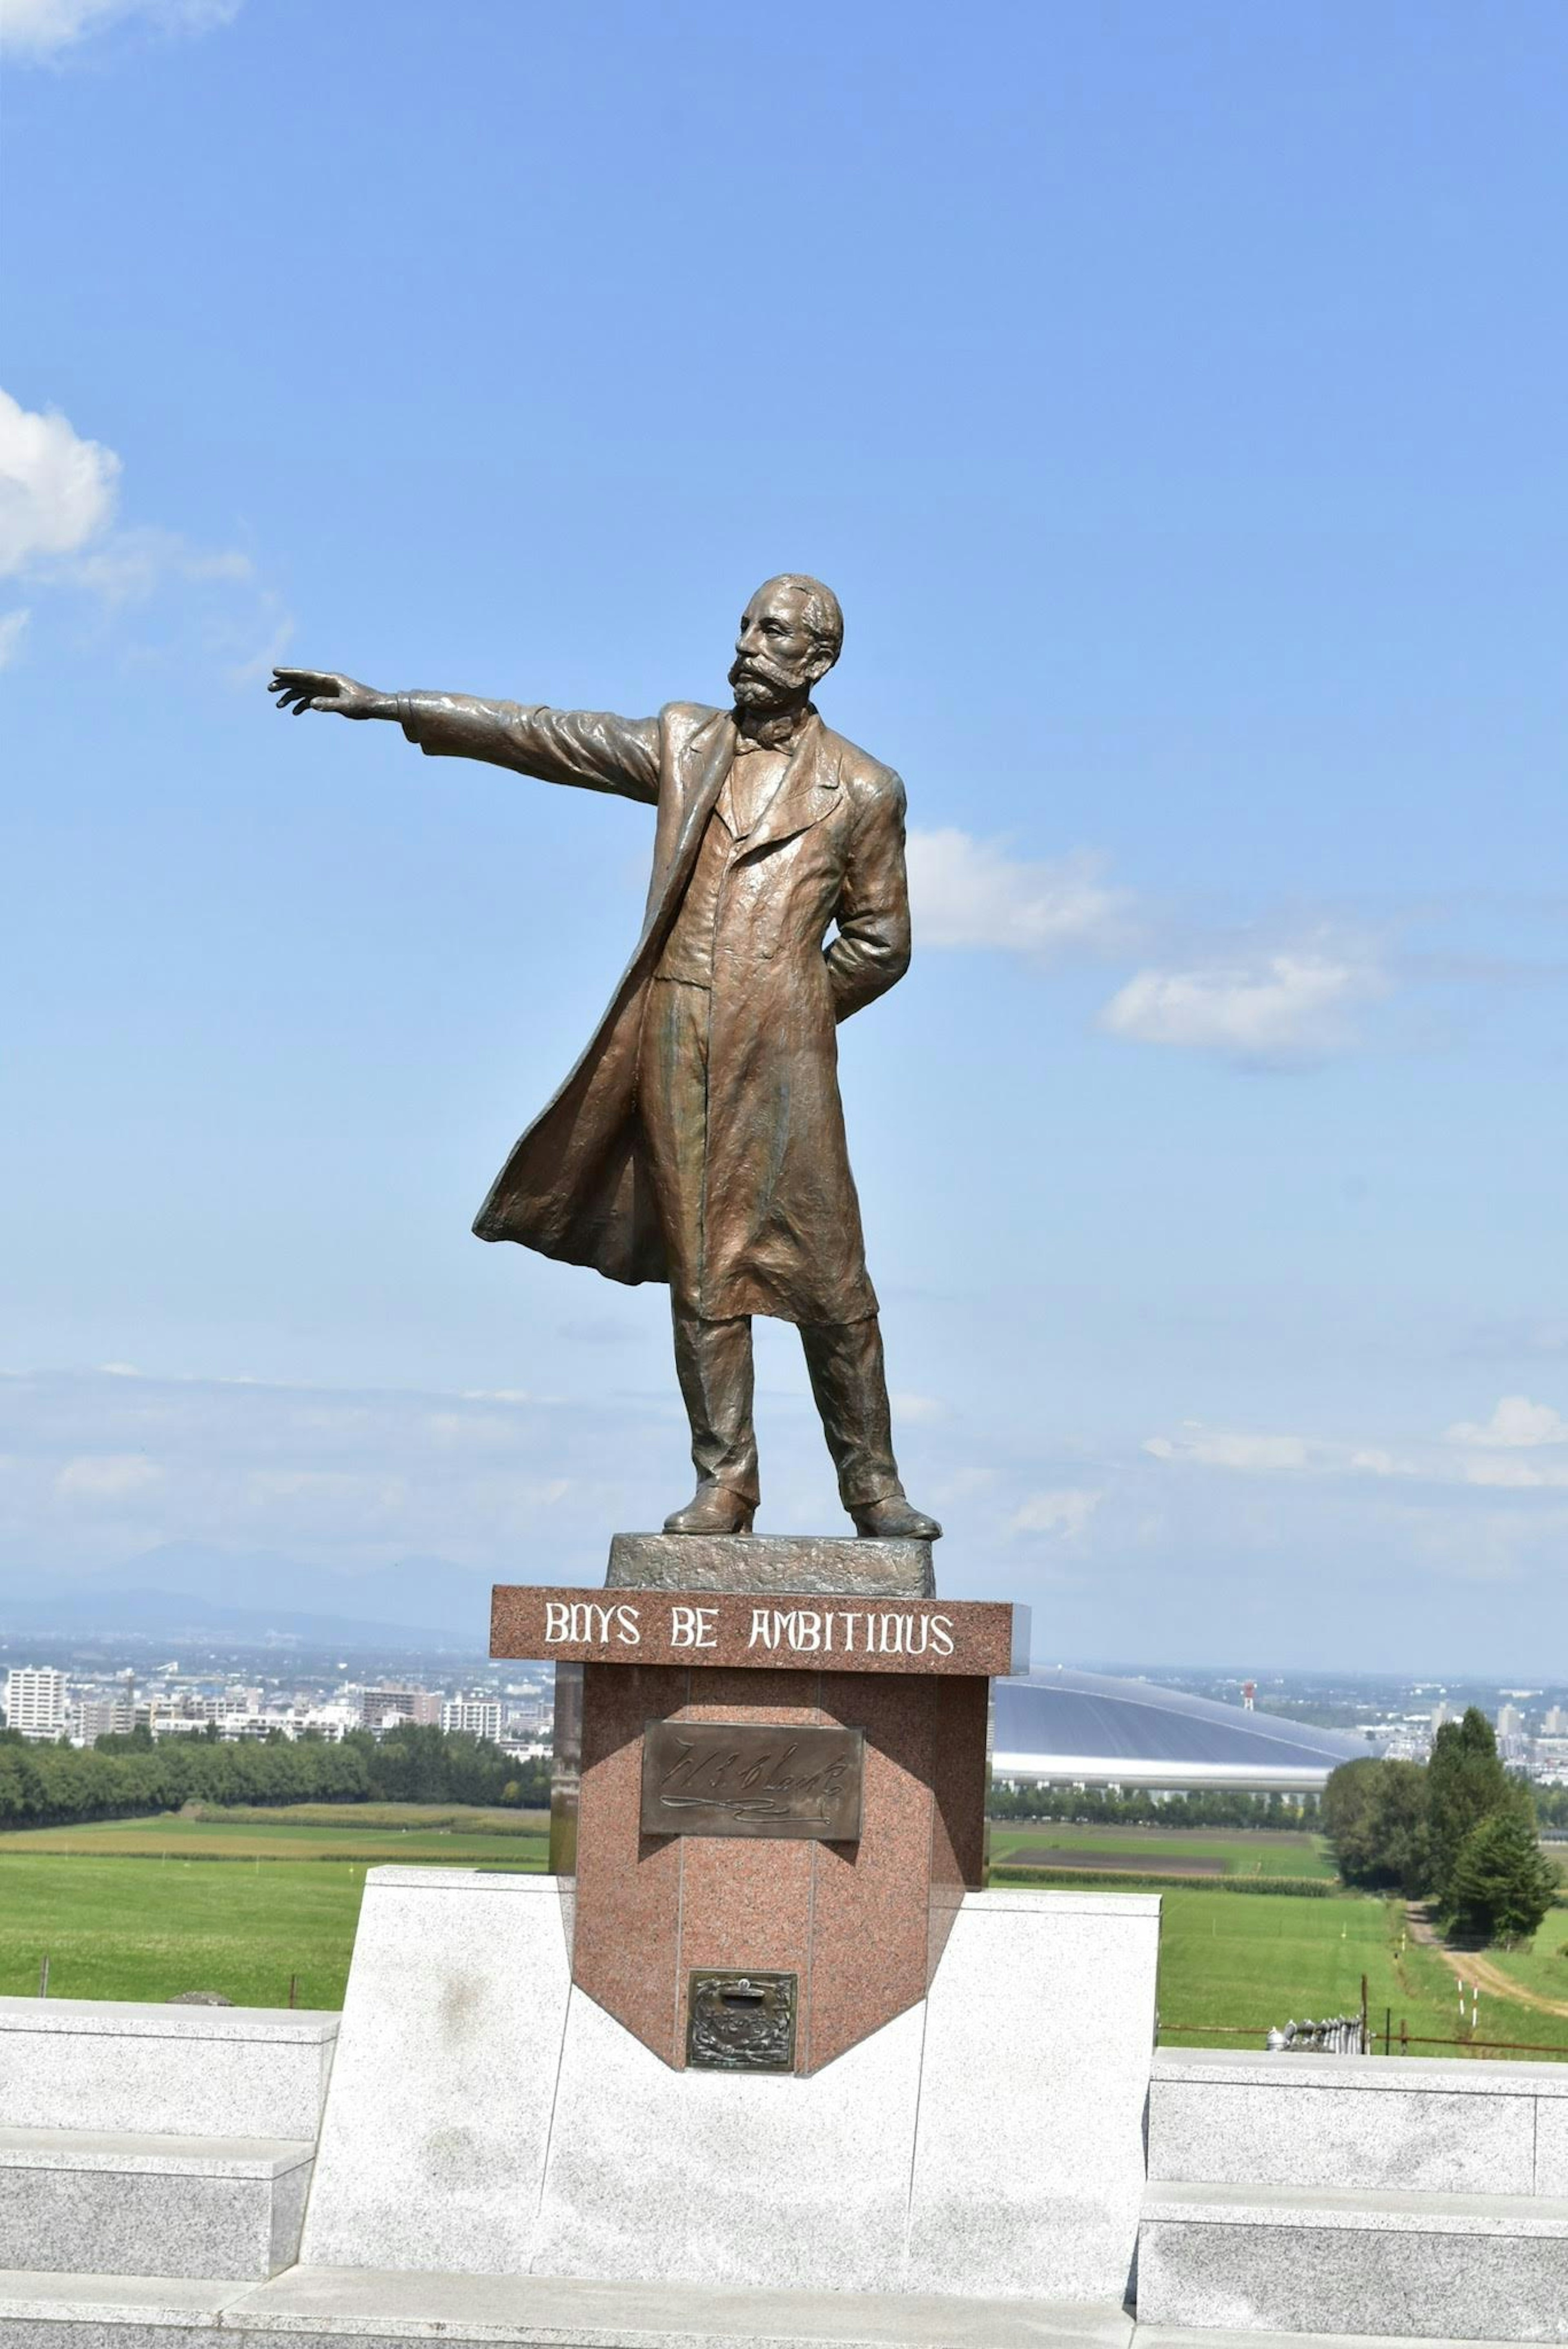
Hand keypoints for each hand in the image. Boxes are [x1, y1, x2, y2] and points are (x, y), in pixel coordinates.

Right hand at [269, 667, 386, 718]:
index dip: (290, 674)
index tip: (275, 672)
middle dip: (285, 684)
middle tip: (269, 688)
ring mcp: (327, 690)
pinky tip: (295, 712)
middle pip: (301, 682)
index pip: (306, 675)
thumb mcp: (346, 706)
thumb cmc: (363, 704)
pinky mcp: (329, 698)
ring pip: (304, 691)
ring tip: (278, 706)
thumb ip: (328, 705)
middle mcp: (326, 683)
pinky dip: (302, 705)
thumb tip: (311, 704)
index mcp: (330, 680)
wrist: (376, 706)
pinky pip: (312, 700)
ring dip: (291, 697)